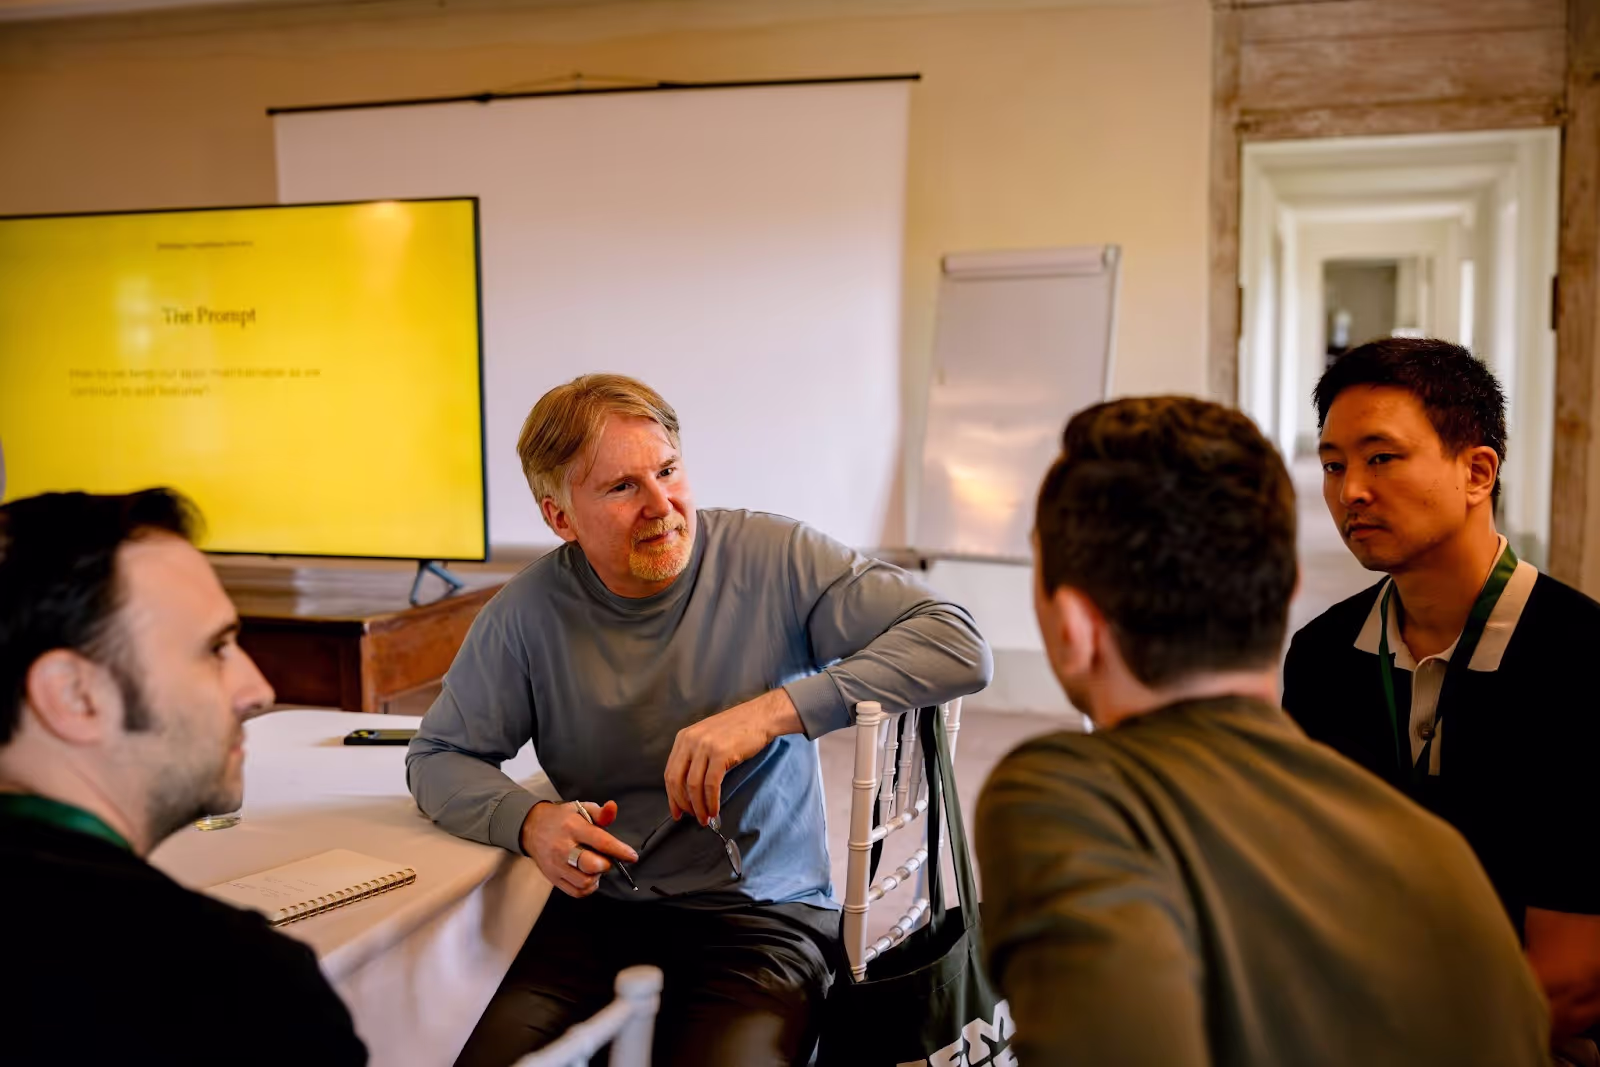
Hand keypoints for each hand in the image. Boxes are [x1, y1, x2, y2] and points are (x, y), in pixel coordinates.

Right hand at [519, 799, 638, 897]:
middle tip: (605, 858)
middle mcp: (563, 848)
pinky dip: (587, 888)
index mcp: (573, 828)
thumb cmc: (562, 819)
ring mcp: (556, 865)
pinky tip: (588, 876)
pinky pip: (576, 892)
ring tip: (595, 867)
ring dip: (596, 877)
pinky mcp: (553, 878)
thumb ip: (600, 812)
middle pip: (591, 865)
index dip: (619, 850)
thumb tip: (613, 808)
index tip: (632, 856)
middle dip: (605, 864)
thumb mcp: (581, 808)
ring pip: (585, 882)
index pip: (600, 841)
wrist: (532, 828)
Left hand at [664, 689, 801, 824]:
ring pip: (693, 785)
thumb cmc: (738, 730)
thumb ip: (695, 756)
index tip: (676, 811)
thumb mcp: (707, 737)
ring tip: (705, 818)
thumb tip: (689, 789)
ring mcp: (704, 746)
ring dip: (698, 807)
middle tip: (692, 817)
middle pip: (677, 780)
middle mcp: (690, 740)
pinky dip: (711, 801)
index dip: (672, 796)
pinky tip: (714, 809)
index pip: (670, 772)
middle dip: (683, 804)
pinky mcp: (720, 753)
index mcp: (683, 737)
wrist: (761, 716)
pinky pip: (711, 785)